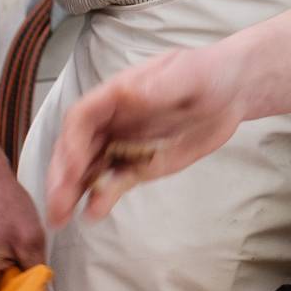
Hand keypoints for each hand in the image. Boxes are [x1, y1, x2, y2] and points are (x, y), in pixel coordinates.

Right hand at [44, 48, 244, 228]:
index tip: (69, 169)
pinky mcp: (141, 165)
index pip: (81, 118)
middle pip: (76, 148)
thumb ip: (160, 86)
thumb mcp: (188, 74)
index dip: (70, 143)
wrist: (234, 90)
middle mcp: (114, 121)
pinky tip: (93, 214)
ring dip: (72, 192)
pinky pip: (115, 182)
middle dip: (63, 176)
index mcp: (118, 94)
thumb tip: (128, 93)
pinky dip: (101, 197)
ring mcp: (125, 144)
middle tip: (56, 206)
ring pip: (89, 169)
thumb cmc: (209, 72)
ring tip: (61, 218)